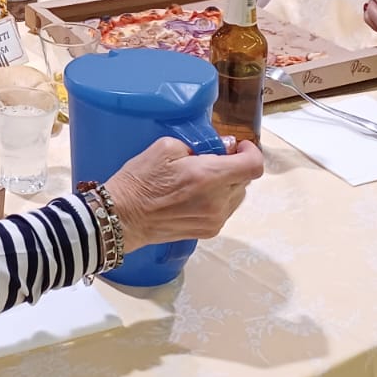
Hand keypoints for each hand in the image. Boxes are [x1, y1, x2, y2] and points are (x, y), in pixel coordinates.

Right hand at [107, 137, 263, 251]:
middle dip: (234, 165)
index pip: (253, 166)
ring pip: (237, 195)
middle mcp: (217, 201)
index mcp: (208, 177)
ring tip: (203, 178)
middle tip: (213, 158)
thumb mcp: (165, 147)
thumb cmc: (139, 180)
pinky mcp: (208, 231)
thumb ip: (199, 145)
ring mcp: (215, 220)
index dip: (251, 152)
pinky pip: (226, 210)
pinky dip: (219, 198)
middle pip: (245, 180)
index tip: (237, 146)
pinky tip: (197, 194)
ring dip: (228, 183)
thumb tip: (224, 148)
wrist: (123, 217)